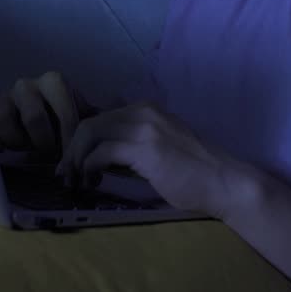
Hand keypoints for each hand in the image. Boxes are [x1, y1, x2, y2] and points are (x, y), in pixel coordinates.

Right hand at [0, 71, 94, 159]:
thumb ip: (94, 122)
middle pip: (34, 119)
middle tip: (50, 154)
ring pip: (8, 122)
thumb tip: (108, 136)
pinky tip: (10, 148)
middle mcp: (27, 84)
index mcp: (54, 81)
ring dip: (22, 142)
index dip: (68, 140)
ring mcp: (5, 96)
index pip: (64, 113)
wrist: (30, 119)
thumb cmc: (60, 118)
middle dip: (44, 143)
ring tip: (31, 147)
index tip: (72, 158)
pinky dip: (3, 142)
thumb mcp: (80, 116)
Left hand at [57, 102, 256, 218]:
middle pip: (89, 123)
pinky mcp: (144, 148)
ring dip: (76, 159)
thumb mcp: (159, 148)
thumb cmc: (194, 173)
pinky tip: (92, 180)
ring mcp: (144, 127)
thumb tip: (98, 156)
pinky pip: (102, 152)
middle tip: (67, 175)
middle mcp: (142, 111)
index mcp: (145, 109)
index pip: (99, 116)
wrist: (223, 182)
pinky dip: (89, 166)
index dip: (80, 141)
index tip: (73, 163)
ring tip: (76, 180)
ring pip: (90, 133)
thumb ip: (132, 145)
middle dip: (71, 150)